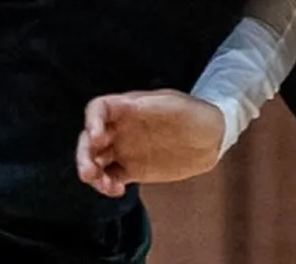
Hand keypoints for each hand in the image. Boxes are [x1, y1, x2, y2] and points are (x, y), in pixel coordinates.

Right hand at [75, 90, 224, 198]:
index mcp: (127, 108)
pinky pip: (111, 177)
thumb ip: (151, 107)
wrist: (211, 137)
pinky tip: (116, 191)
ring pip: (96, 161)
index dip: (92, 121)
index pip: (99, 109)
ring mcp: (124, 149)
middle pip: (89, 139)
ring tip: (102, 184)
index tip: (96, 137)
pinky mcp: (132, 169)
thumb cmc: (193, 113)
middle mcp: (120, 128)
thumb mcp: (173, 105)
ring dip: (91, 173)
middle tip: (89, 171)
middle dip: (84, 155)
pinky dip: (107, 185)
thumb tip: (130, 106)